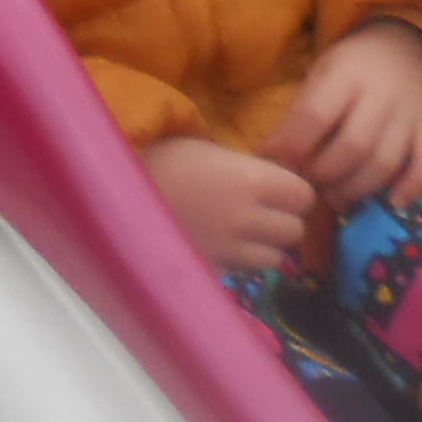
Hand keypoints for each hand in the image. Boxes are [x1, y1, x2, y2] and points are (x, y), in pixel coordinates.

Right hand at [145, 136, 318, 275]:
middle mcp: (249, 219)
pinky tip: (226, 248)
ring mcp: (231, 250)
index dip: (295, 191)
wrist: (117, 195)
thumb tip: (274, 178)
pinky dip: (242, 263)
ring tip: (248, 233)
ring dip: (267, 246)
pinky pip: (245, 272)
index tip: (281, 187)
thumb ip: (247, 168)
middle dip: (285, 220)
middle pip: (295, 230)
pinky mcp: (213, 271)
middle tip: (267, 211)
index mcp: (252, 181)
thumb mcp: (210, 150)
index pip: (304, 196)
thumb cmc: (161, 160)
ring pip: (275, 258)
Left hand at [271, 22, 421, 216]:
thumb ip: (301, 114)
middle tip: (307, 185)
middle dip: (323, 174)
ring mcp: (410, 115)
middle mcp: (382, 95)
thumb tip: (273, 161)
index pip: (316, 115)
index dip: (293, 146)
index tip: (276, 162)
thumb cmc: (350, 68)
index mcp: (346, 74)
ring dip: (356, 189)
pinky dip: (412, 188)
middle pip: (353, 145)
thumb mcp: (320, 74)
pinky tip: (392, 202)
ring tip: (335, 198)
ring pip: (386, 162)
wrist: (403, 48)